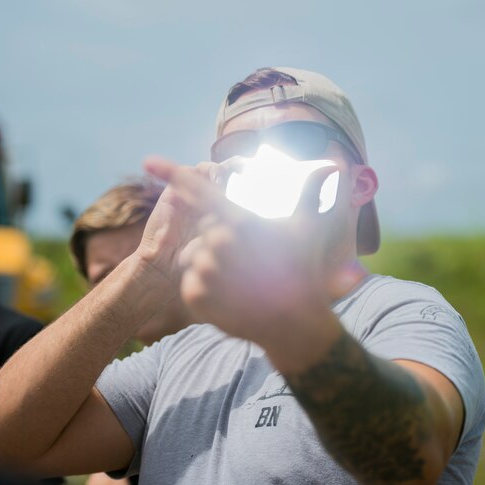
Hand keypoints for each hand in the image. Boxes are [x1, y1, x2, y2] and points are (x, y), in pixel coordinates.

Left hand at [144, 157, 345, 348]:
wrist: (293, 323)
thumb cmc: (302, 271)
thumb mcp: (308, 228)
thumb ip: (311, 193)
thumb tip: (335, 163)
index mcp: (240, 220)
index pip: (201, 191)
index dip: (173, 173)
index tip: (149, 161)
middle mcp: (218, 242)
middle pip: (204, 231)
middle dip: (221, 241)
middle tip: (249, 261)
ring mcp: (205, 270)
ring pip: (194, 257)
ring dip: (212, 265)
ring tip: (241, 280)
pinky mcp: (195, 295)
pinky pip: (190, 283)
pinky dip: (206, 289)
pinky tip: (231, 296)